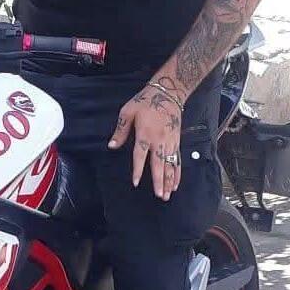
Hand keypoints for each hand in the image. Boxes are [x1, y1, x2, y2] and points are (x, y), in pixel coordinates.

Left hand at [108, 83, 182, 199]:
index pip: (140, 155)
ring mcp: (170, 142)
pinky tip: (176, 184)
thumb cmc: (145, 102)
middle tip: (159, 196)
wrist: (167, 93)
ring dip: (170, 180)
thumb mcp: (128, 111)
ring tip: (168, 195)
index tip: (136, 182)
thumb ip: (120, 130)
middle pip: (159, 164)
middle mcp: (159, 140)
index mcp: (145, 133)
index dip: (138, 169)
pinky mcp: (177, 141)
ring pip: (170, 164)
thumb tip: (111, 146)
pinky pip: (178, 160)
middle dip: (160, 181)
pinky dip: (177, 173)